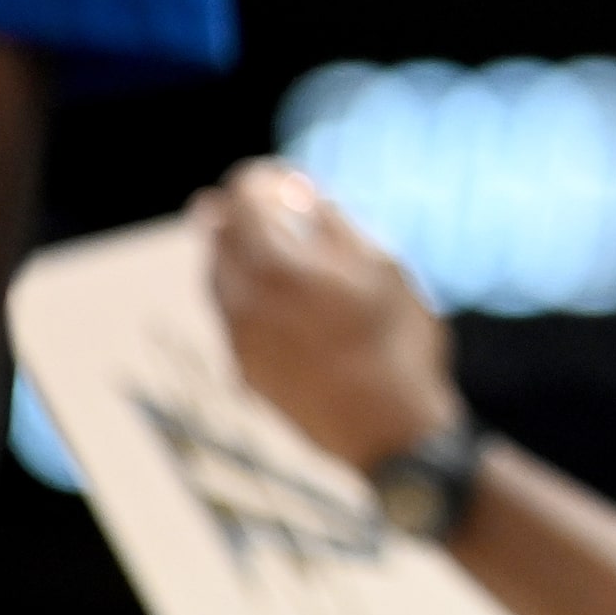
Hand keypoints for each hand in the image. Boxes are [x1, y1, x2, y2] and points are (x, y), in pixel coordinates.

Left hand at [194, 161, 463, 469]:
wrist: (390, 434)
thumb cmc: (397, 343)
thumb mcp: (384, 268)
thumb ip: (335, 224)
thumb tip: (300, 194)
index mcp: (275, 264)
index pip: (242, 198)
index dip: (263, 181)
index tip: (286, 181)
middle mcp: (241, 299)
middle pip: (218, 236)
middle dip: (241, 214)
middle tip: (269, 206)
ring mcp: (237, 339)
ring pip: (218, 280)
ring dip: (240, 258)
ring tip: (277, 254)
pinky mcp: (243, 372)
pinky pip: (232, 318)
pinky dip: (247, 297)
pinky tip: (283, 304)